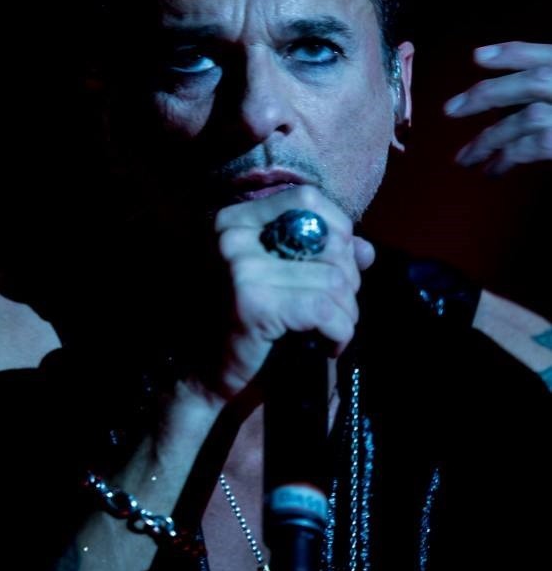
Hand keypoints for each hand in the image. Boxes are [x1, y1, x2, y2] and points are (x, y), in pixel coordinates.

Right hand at [205, 185, 373, 400]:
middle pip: (329, 242)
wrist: (203, 371)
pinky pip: (323, 309)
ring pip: (333, 280)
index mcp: (235, 220)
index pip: (307, 199)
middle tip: (336, 312)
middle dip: (348, 282)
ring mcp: (241, 267)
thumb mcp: (282, 279)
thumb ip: (322, 257)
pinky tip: (328, 347)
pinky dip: (339, 332)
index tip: (342, 266)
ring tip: (331, 331)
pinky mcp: (253, 302)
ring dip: (346, 313)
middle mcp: (233, 235)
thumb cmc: (244, 322)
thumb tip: (367, 250)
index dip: (339, 228)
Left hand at [444, 42, 551, 173]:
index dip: (510, 54)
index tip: (477, 57)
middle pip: (532, 81)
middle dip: (488, 94)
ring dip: (488, 139)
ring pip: (524, 119)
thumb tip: (507, 108)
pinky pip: (529, 149)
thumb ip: (546, 90)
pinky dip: (505, 159)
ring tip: (464, 159)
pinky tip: (491, 170)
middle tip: (449, 110)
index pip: (544, 56)